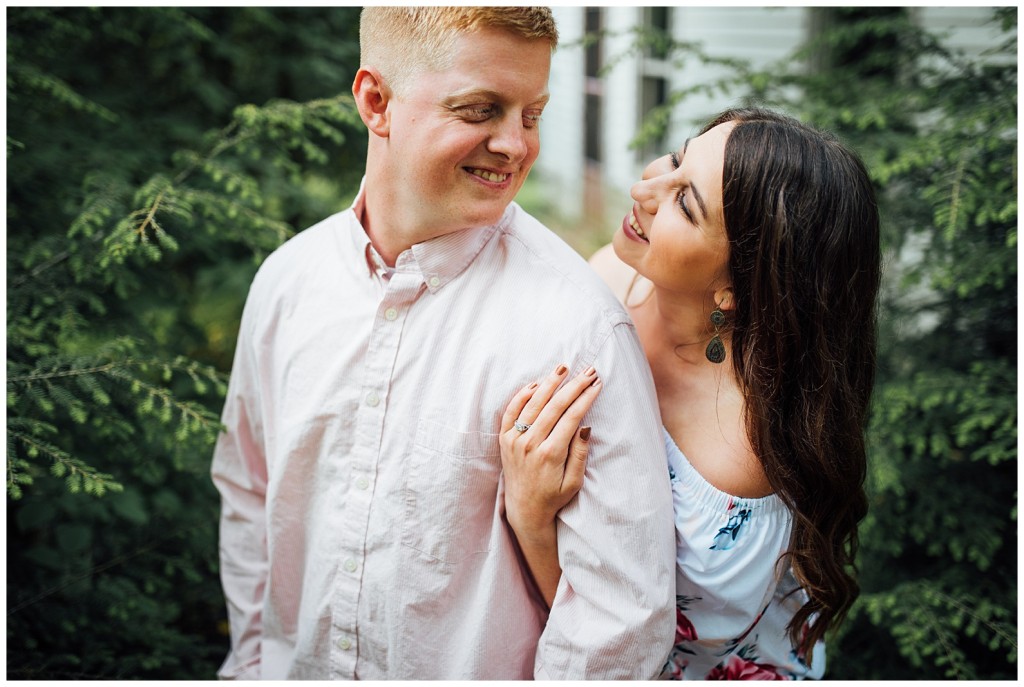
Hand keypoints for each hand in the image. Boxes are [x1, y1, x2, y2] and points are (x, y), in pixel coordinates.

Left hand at [499, 363, 602, 543]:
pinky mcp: (504, 439)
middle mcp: (530, 444)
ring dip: (549, 383)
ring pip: (533, 403)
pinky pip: (512, 411)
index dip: (586, 397)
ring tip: (563, 367)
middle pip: (555, 406)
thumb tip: (586, 426)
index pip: (571, 417)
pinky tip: (536, 384)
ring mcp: (514, 440)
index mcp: (551, 454)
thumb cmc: (554, 496)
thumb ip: (580, 453)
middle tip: (588, 371)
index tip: (597, 383)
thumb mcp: (574, 481)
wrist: (525, 509)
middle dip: (574, 386)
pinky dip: (522, 395)